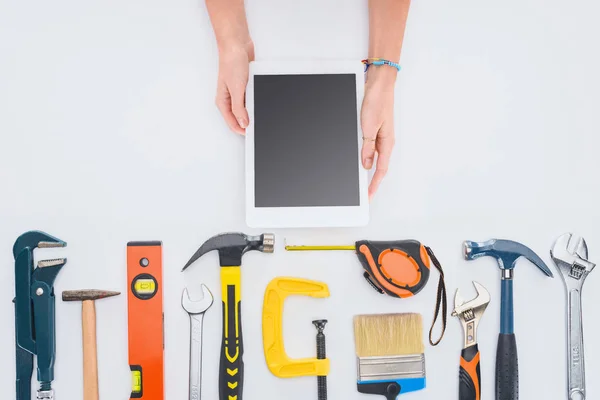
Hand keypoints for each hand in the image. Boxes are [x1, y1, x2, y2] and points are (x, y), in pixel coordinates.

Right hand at [215, 41, 254, 134]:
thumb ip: (239, 108)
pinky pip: (252, 98)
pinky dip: (257, 99)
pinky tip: (261, 98)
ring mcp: (238, 93)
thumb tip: (243, 123)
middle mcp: (230, 98)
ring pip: (247, 108)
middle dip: (249, 121)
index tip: (253, 134)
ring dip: (254, 110)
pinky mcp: (246, 86)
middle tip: (259, 126)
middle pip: (240, 117)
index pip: (232, 122)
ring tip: (261, 112)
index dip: (242, 130)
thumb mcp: (236, 89)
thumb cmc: (231, 62)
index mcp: (223, 101)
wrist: (237, 45)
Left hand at [361, 67, 397, 198]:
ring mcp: (379, 136)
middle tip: (364, 192)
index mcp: (387, 142)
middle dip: (371, 181)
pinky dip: (364, 156)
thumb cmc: (377, 102)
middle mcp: (384, 141)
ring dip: (366, 169)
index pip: (381, 169)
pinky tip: (359, 160)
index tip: (369, 195)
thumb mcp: (369, 127)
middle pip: (378, 167)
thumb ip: (367, 147)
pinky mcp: (373, 130)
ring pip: (373, 158)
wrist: (379, 85)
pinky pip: (368, 148)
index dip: (374, 184)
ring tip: (360, 181)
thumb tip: (366, 164)